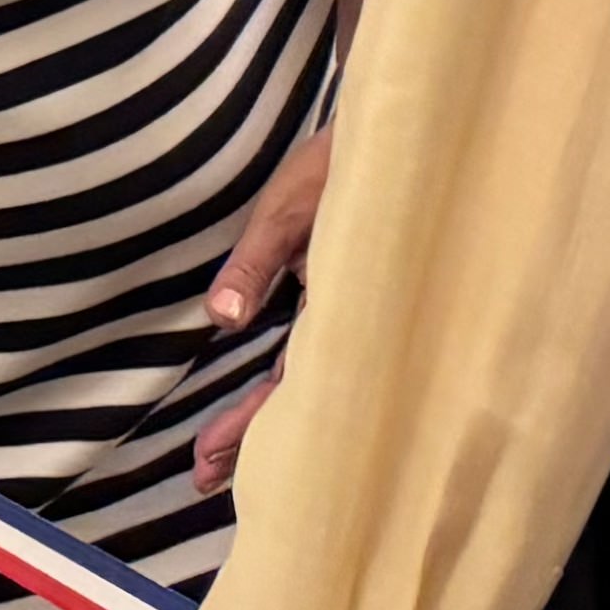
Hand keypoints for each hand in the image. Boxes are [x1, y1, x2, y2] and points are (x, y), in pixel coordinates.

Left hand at [181, 124, 330, 497]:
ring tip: (221, 457)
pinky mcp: (355, 299)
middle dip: (255, 438)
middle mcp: (356, 324)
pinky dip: (295, 383)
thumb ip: (256, 262)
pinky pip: (325, 355)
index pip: (291, 385)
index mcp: (344, 309)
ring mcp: (358, 315)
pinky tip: (277, 400)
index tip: (205, 463)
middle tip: (204, 480)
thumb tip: (222, 317)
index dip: (250, 425)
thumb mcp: (291, 207)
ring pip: (315, 383)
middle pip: (305, 399)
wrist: (404, 129)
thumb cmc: (344, 163)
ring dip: (270, 416)